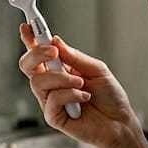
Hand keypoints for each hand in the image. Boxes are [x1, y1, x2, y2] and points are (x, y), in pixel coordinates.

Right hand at [18, 24, 140, 147]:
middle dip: (37, 54)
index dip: (30, 39)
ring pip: (38, 82)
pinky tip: (84, 97)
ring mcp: (50, 101)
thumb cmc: (109, 97)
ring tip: (82, 83)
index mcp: (59, 69)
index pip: (38, 53)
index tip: (27, 25)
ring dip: (62, 78)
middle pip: (27, 65)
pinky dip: (71, 95)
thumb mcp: (96, 69)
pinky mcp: (53, 117)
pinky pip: (52, 100)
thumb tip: (56, 41)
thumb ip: (74, 57)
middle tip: (54, 52)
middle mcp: (51, 84)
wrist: (119, 122)